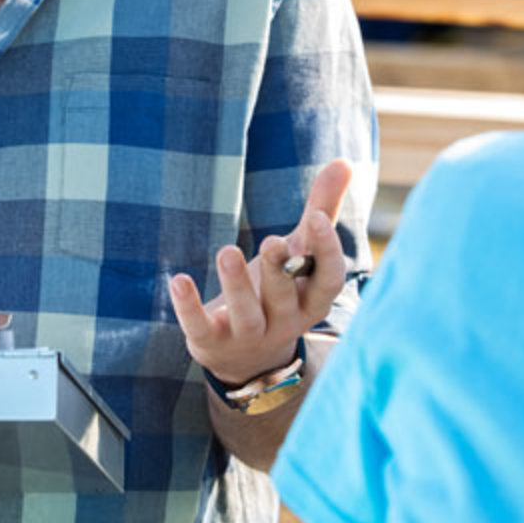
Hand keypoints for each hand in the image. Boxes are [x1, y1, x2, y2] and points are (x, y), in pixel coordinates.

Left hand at [168, 159, 354, 387]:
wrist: (246, 359)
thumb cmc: (279, 291)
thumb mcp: (298, 253)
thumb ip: (321, 209)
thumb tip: (345, 162)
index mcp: (310, 299)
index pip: (328, 280)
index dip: (326, 252)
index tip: (317, 219)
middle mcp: (285, 322)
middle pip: (286, 298)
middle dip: (279, 270)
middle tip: (271, 241)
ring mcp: (249, 336)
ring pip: (247, 315)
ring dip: (236, 285)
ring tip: (226, 251)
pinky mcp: (212, 343)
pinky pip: (201, 328)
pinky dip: (189, 306)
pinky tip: (178, 279)